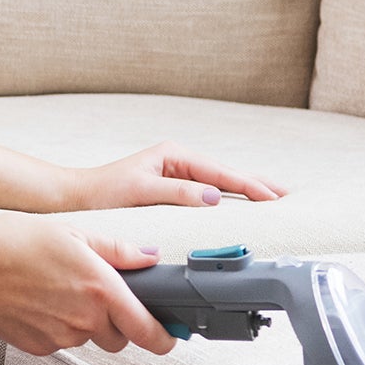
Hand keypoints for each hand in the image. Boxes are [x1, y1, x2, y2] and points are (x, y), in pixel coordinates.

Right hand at [0, 216, 173, 357]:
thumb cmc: (10, 242)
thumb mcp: (71, 232)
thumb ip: (117, 249)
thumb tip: (150, 257)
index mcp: (100, 289)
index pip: (149, 332)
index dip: (165, 337)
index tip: (170, 334)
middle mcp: (83, 320)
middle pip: (120, 338)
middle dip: (118, 323)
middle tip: (97, 295)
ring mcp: (59, 338)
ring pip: (88, 338)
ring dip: (84, 323)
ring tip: (56, 290)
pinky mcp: (37, 347)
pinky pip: (60, 341)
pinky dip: (57, 326)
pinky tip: (37, 302)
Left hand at [65, 143, 287, 211]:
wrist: (75, 199)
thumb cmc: (102, 193)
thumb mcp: (139, 192)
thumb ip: (176, 193)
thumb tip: (213, 197)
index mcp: (174, 155)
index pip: (219, 173)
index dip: (247, 186)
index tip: (271, 198)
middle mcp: (178, 162)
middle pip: (226, 174)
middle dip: (256, 184)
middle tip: (289, 195)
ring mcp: (177, 176)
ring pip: (220, 185)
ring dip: (246, 192)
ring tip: (276, 200)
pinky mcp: (172, 191)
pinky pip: (208, 195)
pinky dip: (228, 201)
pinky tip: (243, 209)